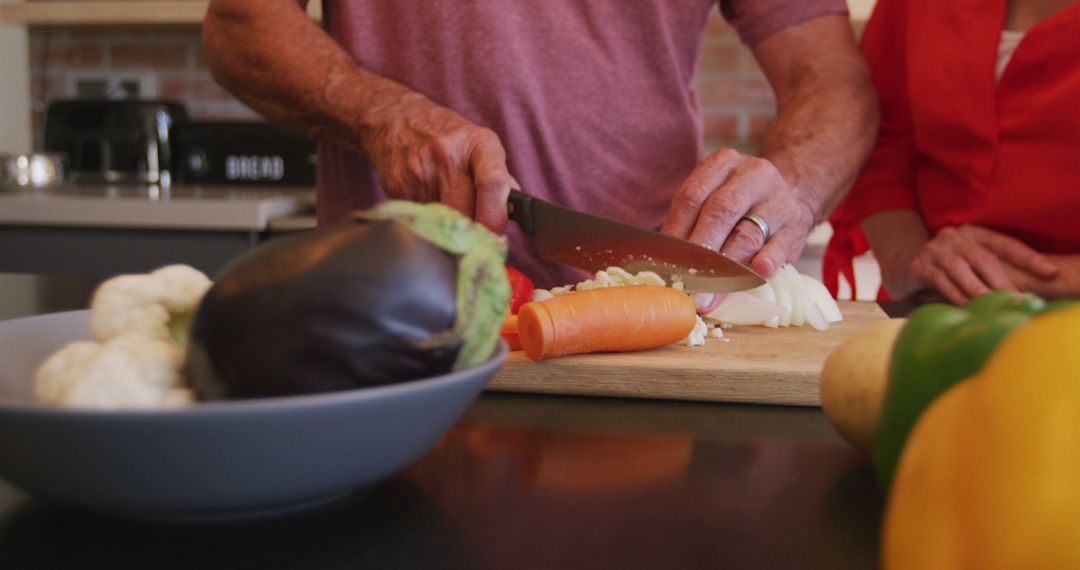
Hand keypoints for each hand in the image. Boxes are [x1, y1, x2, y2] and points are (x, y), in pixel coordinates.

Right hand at [364, 93, 516, 231]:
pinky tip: (428, 203)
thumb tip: (514, 211)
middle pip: (465, 210)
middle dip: (472, 231)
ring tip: (450, 213)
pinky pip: (421, 217)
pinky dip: (428, 220)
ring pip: (442, 220)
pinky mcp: (398, 187)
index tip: (496, 236)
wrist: (397, 119)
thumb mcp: (480, 144)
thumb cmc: (447, 135)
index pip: (492, 183)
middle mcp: (447, 154)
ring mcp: (420, 170)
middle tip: (475, 237)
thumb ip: (499, 177)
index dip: (496, 216)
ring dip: (449, 227)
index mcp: (477, 142)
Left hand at [662, 148, 814, 276]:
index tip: (667, 265)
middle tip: (687, 284)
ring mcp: (779, 196)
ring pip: (748, 232)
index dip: (676, 233)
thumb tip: (666, 270)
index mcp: (722, 163)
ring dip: (726, 268)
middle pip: (720, 211)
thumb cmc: (739, 206)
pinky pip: (781, 244)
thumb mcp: (713, 201)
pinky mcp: (798, 221)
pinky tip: (758, 272)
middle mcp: (752, 173)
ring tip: (710, 294)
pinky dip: (768, 260)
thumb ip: (689, 228)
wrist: (786, 198)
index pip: (692, 196)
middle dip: (700, 253)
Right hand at [908, 225, 1058, 303]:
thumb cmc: (943, 269)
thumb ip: (988, 272)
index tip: (1050, 272)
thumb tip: (1021, 291)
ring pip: (961, 269)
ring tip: (994, 304)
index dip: (1028, 257)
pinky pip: (940, 280)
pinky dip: (955, 294)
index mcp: (972, 232)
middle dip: (1003, 280)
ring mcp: (934, 249)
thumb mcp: (967, 264)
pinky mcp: (918, 266)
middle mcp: (953, 237)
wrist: (898, 265)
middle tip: (1019, 299)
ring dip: (979, 289)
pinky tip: (967, 306)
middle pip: (983, 257)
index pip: (1004, 244)